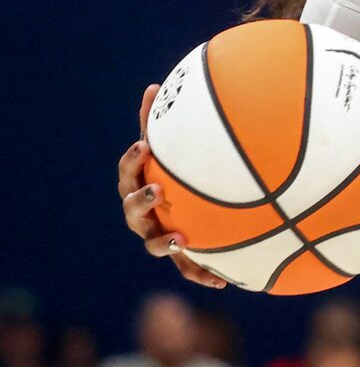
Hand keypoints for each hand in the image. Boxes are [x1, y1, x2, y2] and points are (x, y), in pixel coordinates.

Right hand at [119, 84, 228, 289]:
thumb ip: (161, 124)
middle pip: (132, 210)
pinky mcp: (181, 258)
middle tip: (156, 190)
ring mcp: (159, 237)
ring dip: (164, 243)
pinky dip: (203, 274)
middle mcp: (144, 215)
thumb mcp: (172, 151)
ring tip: (180, 239)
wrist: (195, 215)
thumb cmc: (178, 176)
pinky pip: (189, 269)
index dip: (133, 161)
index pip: (128, 172)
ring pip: (153, 244)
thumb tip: (153, 85)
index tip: (145, 146)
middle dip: (141, 201)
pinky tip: (223, 280)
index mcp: (140, 185)